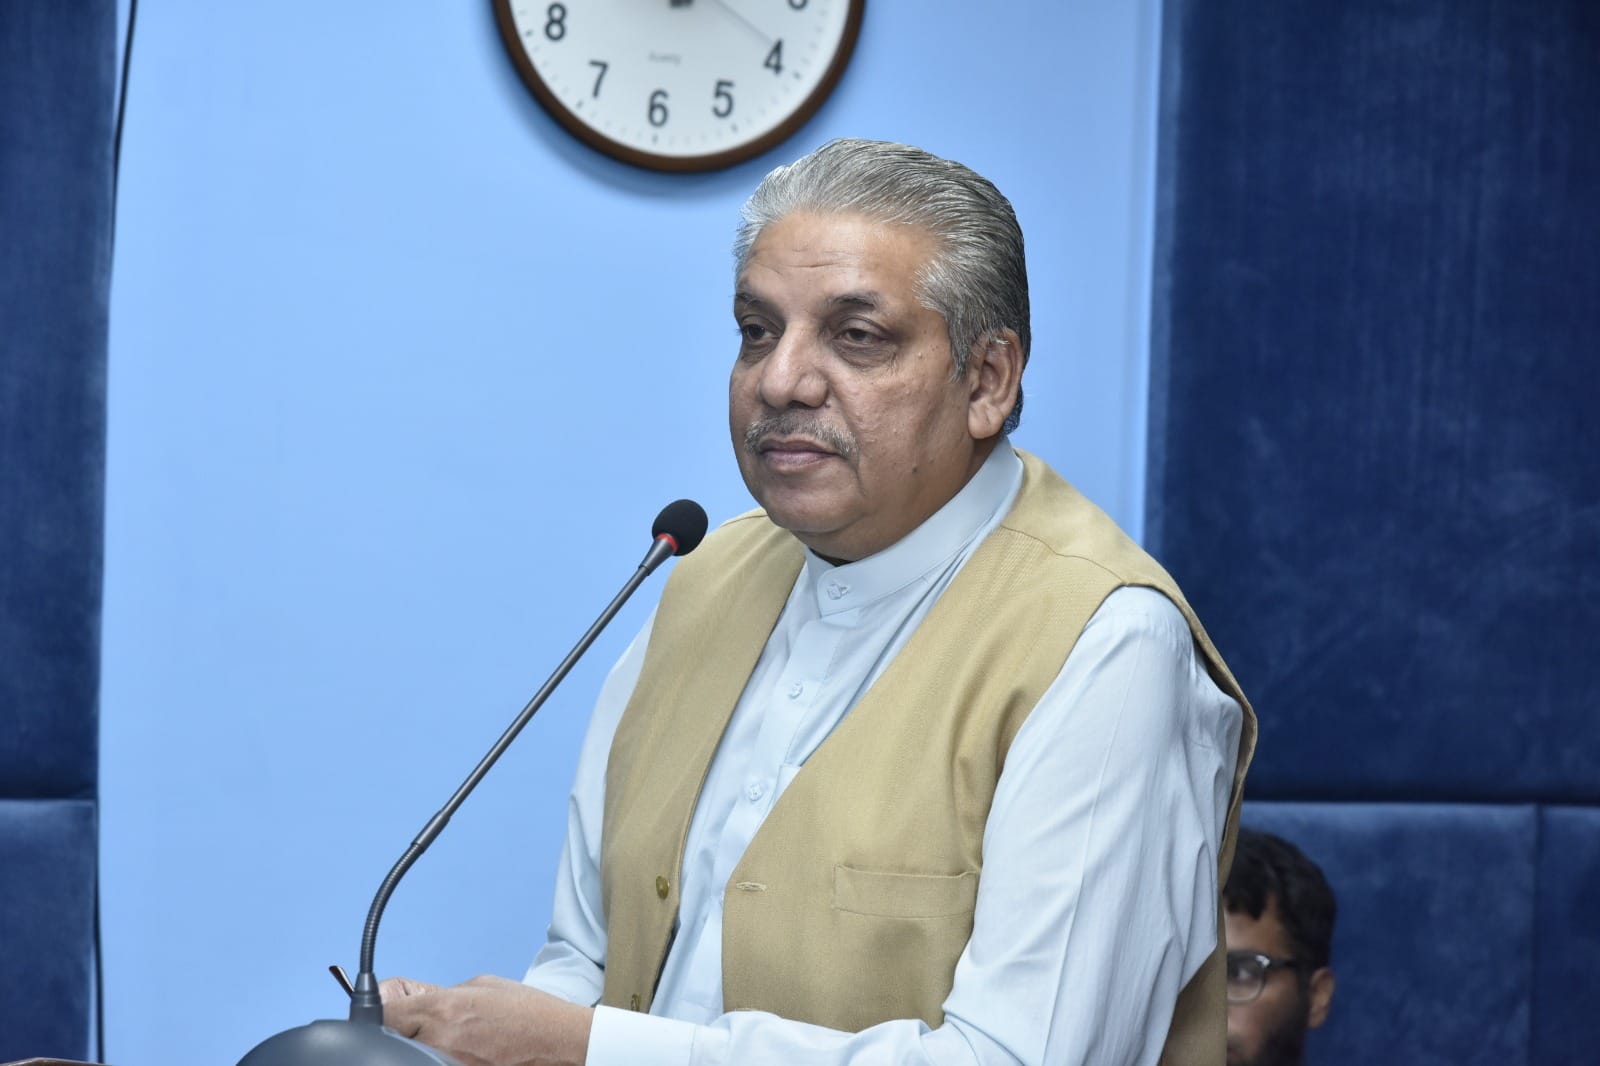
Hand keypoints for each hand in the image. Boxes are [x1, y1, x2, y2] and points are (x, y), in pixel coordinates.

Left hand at [379, 974, 592, 1065]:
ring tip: (452, 1034)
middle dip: (400, 1029)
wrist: (557, 1041)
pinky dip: (439, 1055)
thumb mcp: (480, 986)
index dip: (379, 1009)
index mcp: (443, 1010)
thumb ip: (441, 994)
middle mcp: (439, 1041)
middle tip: (416, 1022)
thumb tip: (415, 1002)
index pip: (383, 1014)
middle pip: (392, 1038)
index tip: (379, 1008)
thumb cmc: (526, 1012)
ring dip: (420, 1045)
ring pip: (412, 1054)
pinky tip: (465, 1047)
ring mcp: (448, 1064)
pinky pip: (434, 1060)